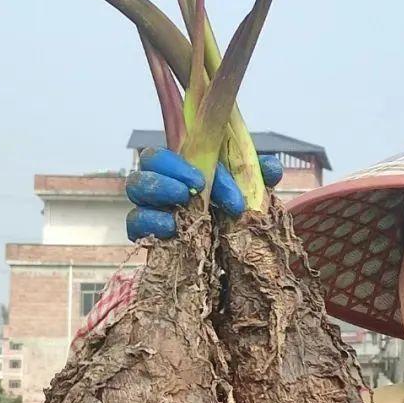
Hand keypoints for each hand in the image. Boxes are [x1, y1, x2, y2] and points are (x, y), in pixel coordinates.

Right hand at [125, 147, 283, 240]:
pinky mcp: (148, 234)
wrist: (232, 253)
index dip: (187, 163)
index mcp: (185, 164)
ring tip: (183, 204)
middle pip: (148, 161)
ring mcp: (152, 205)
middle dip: (170, 171)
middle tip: (194, 189)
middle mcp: (164, 179)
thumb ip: (258, 175)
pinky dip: (149, 224)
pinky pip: (135, 223)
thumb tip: (268, 168)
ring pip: (136, 188)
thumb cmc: (233, 211)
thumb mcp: (248, 191)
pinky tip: (172, 228)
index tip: (207, 180)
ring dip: (158, 192)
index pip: (176, 149)